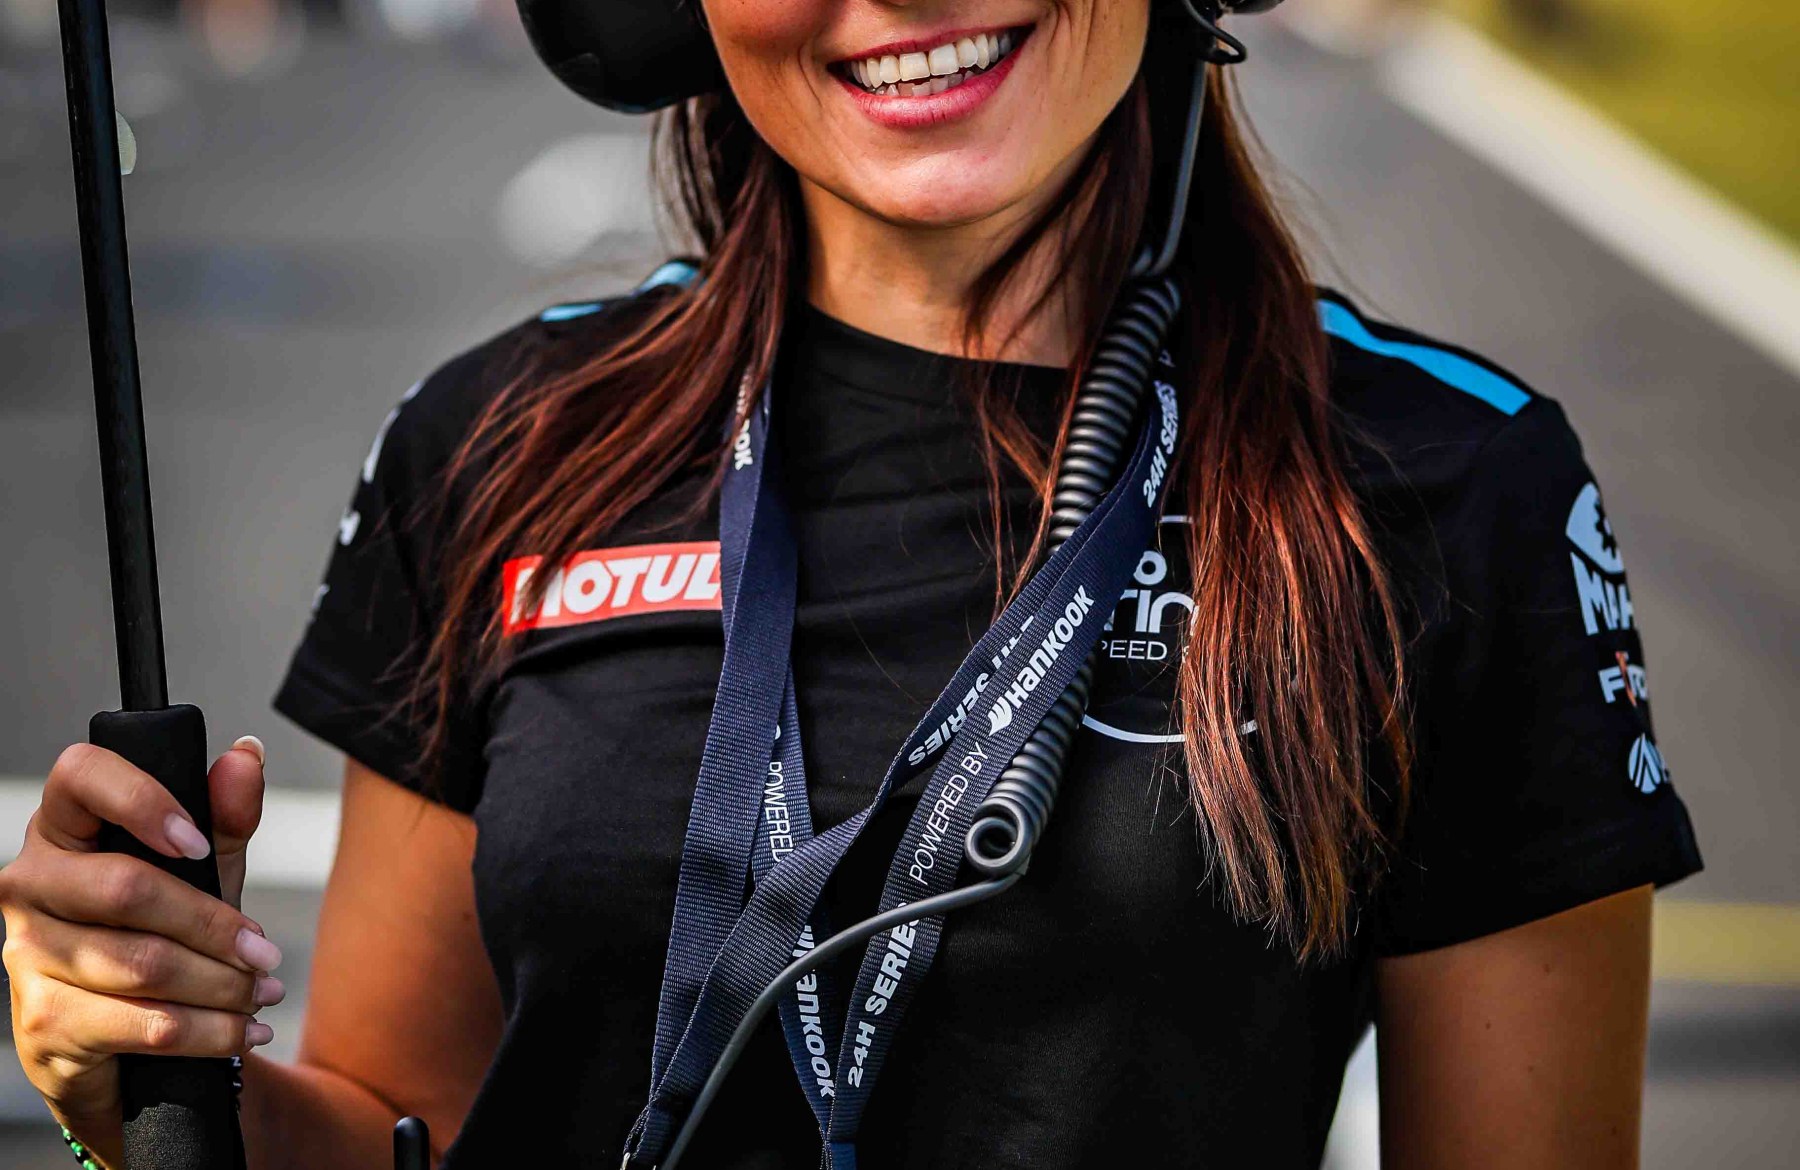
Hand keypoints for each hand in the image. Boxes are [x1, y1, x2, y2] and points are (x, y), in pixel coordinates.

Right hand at [0, 735, 283, 1164]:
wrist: (123, 1050)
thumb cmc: (160, 937)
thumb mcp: (202, 873)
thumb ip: (224, 817)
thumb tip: (245, 756)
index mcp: (65, 830)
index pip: (79, 776)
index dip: (141, 800)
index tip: (197, 842)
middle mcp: (31, 884)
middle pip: (126, 887)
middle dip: (214, 924)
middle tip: (266, 951)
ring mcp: (28, 955)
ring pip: (143, 963)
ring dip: (222, 984)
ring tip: (264, 991)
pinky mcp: (45, 1022)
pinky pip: (143, 1024)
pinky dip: (208, 1032)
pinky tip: (242, 1032)